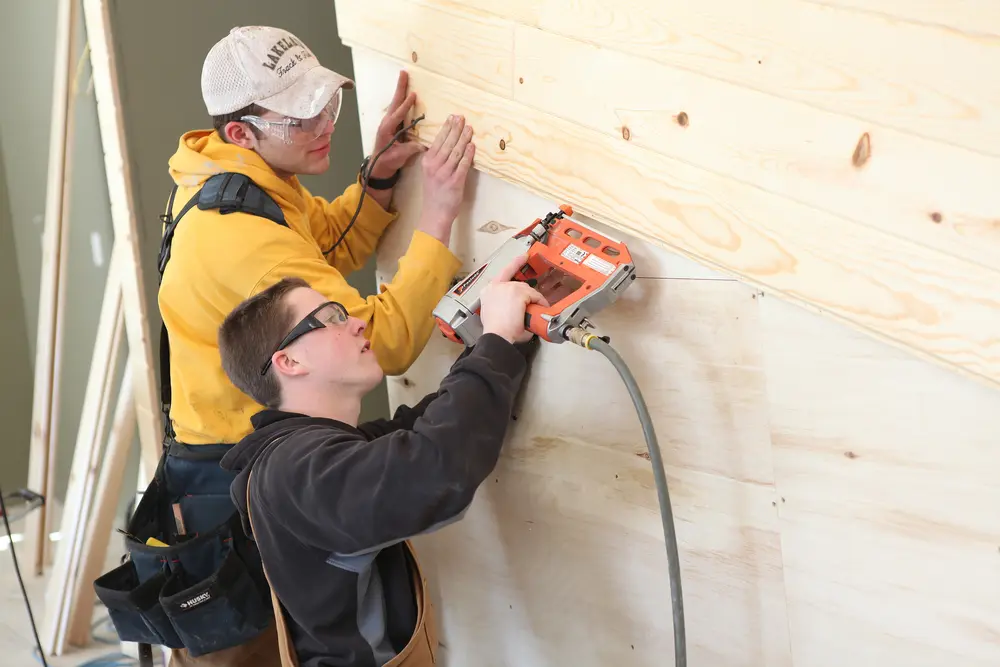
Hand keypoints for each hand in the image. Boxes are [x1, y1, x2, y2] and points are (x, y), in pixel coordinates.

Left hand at [369, 71, 423, 178]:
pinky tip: (407, 93)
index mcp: (387, 129)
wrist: (379, 166)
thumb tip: (423, 145)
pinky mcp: (393, 124)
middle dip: (400, 87)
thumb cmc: (388, 161)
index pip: (398, 114)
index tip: (413, 95)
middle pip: (395, 102)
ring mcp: (389, 122)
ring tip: (405, 78)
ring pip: (396, 103)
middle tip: (404, 73)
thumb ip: (410, 149)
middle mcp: (387, 122)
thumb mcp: (399, 156)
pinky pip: (398, 109)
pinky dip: (402, 99)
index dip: (406, 105)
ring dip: (401, 90)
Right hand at [418, 114, 475, 243]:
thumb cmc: (434, 194)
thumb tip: (446, 143)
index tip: (452, 117)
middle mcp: (434, 165)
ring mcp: (445, 173)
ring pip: (456, 151)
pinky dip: (468, 154)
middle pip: (447, 143)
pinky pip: (463, 164)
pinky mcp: (455, 182)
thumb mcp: (429, 173)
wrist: (435, 213)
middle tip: (462, 118)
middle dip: (456, 129)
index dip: (446, 128)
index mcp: (427, 162)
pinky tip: (472, 146)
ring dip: (464, 138)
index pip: (438, 140)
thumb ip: (435, 159)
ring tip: (470, 129)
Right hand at [480, 254, 548, 343]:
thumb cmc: (496, 330)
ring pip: (528, 290)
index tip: (523, 257)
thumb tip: (515, 309)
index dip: (515, 264)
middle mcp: (497, 286)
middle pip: (519, 285)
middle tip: (532, 305)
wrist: (497, 336)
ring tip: (533, 313)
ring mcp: (508, 288)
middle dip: (527, 295)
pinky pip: (534, 296)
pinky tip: (537, 312)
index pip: (504, 273)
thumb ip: (503, 306)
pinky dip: (539, 304)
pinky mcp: (518, 293)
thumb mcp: (494, 314)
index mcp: (489, 291)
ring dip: (533, 301)